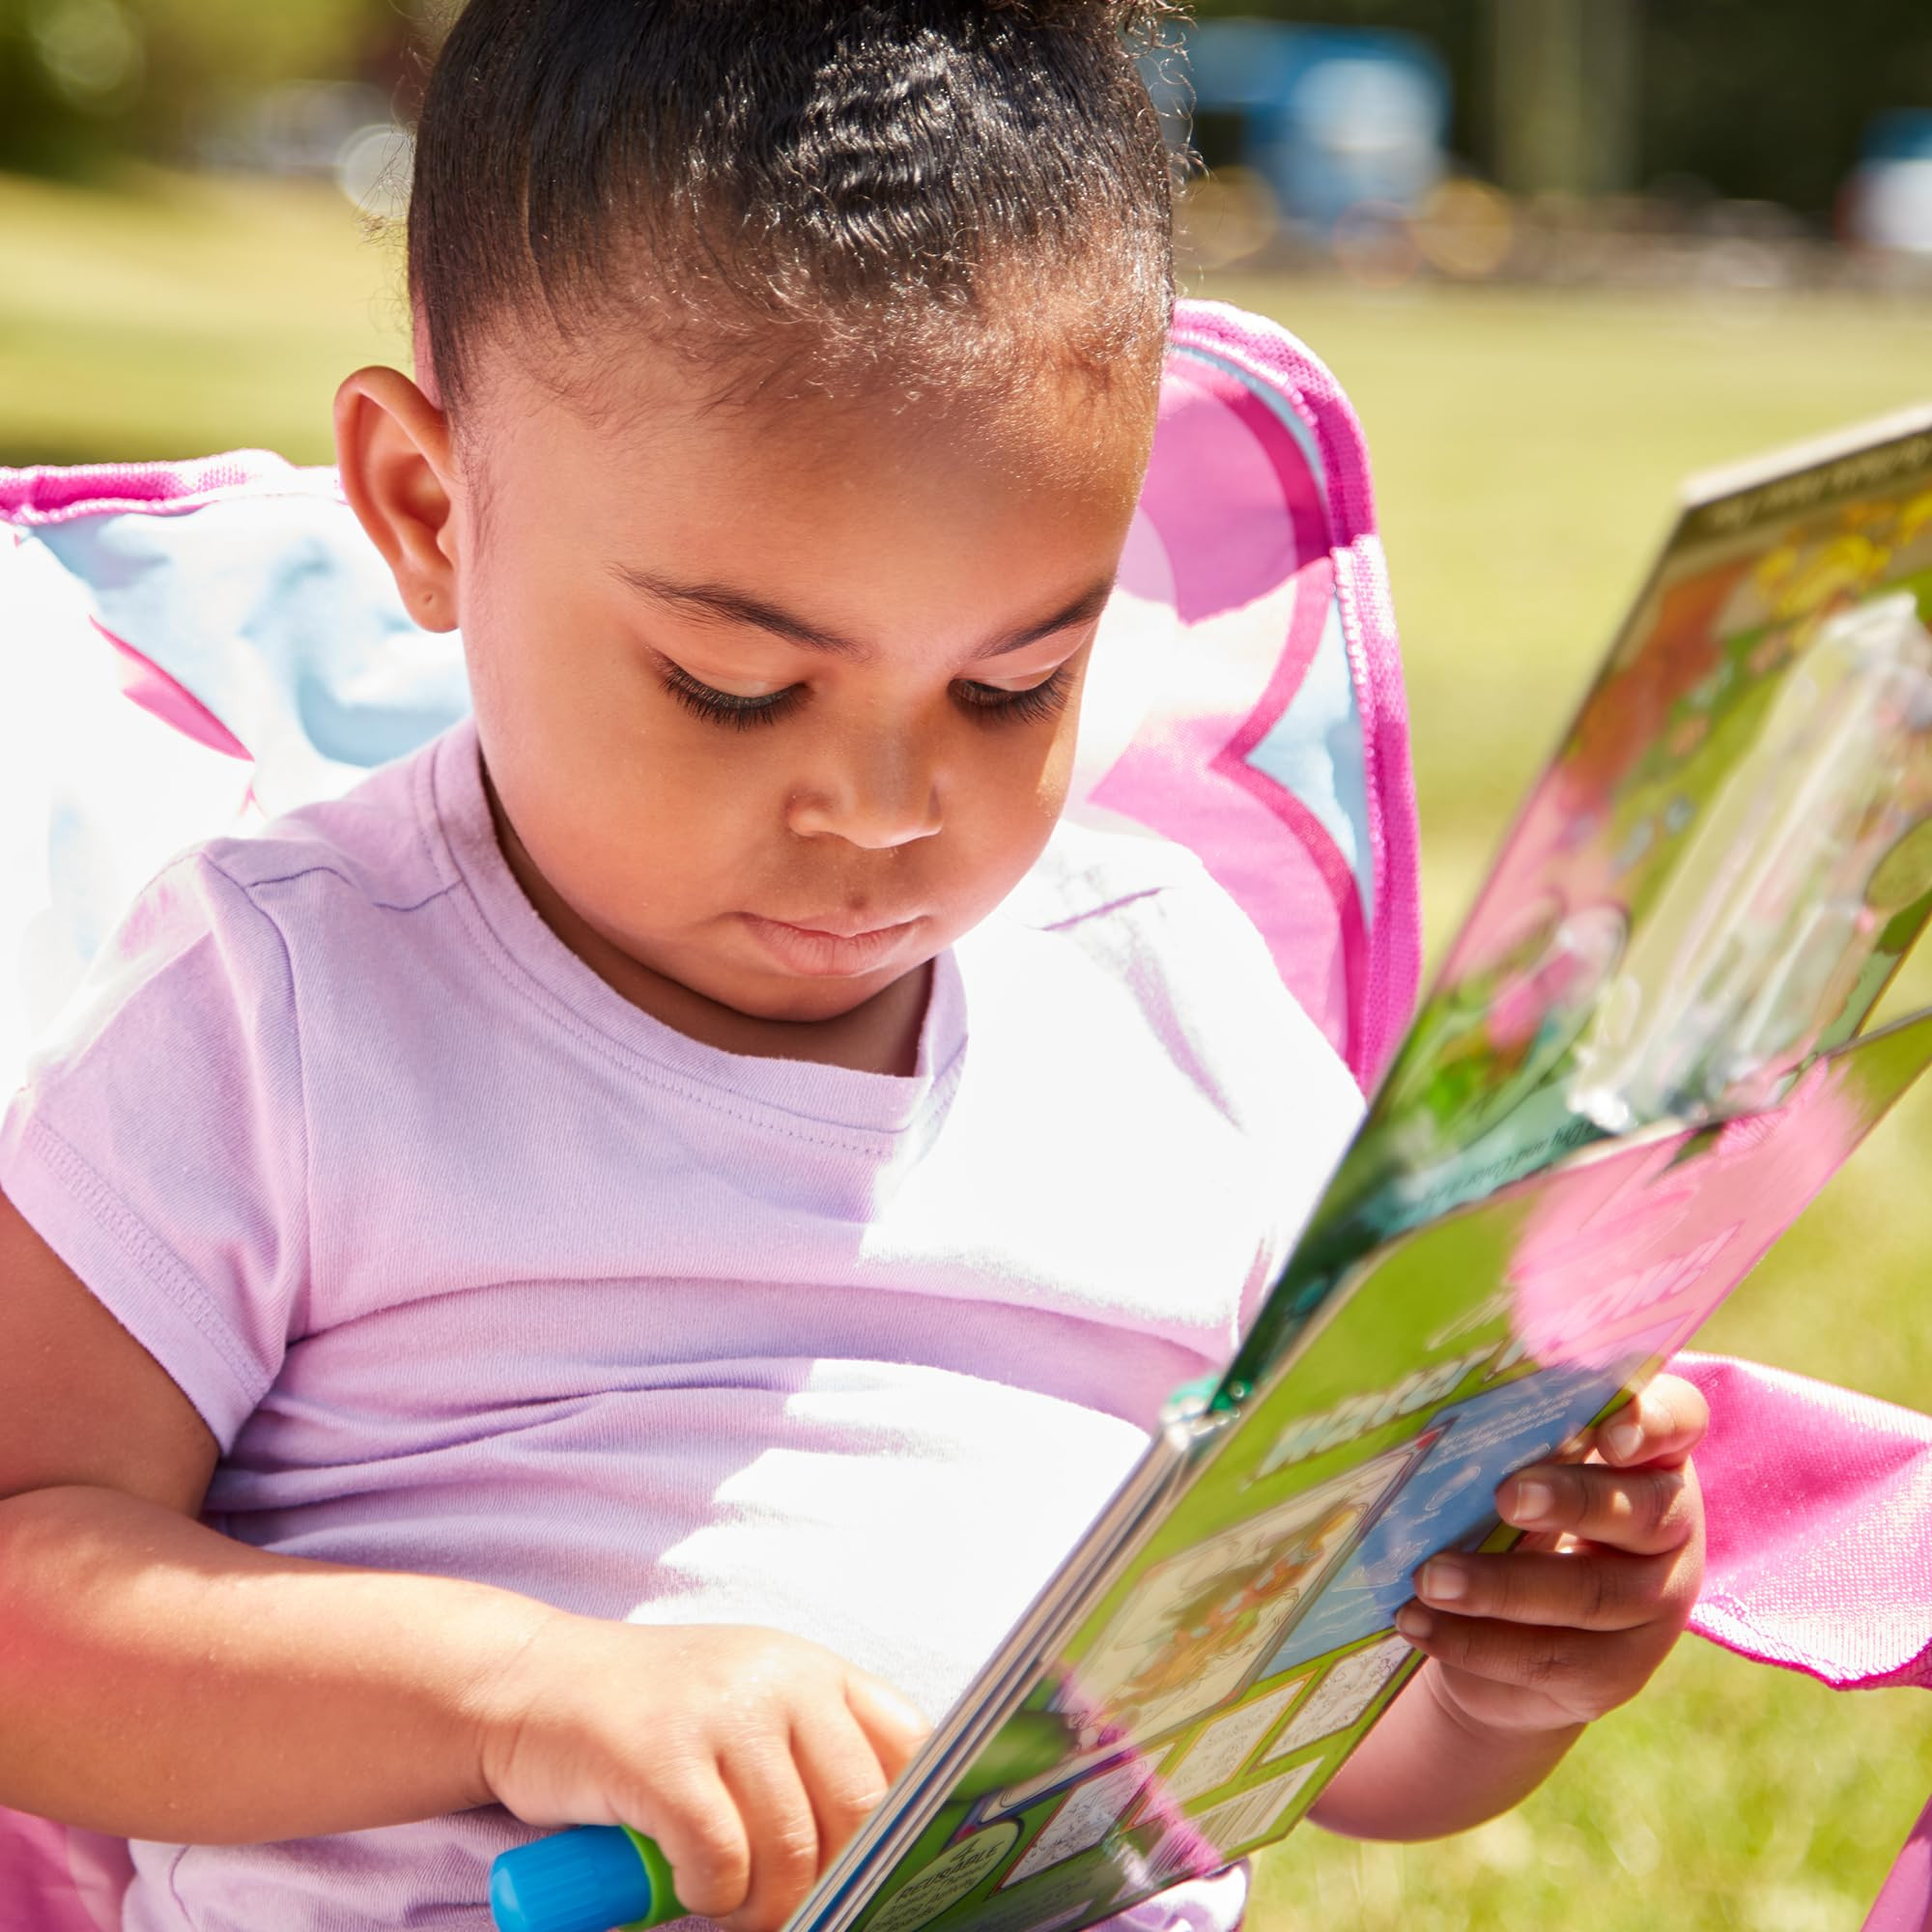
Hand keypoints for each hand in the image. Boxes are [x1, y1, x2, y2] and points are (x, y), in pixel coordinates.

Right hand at [470, 1615, 929, 1931]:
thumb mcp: (745, 1709)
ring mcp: (722, 1712)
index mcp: (813, 1669)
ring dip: (765, 1905)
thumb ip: (808, 1756)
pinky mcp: (663, 1755)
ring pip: (791, 1849)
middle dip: (836, 1883)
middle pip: (860, 1809)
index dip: (914, 1822)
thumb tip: (884, 1854)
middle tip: (795, 1911)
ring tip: (732, 1905)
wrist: (528, 1686)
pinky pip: (720, 1862)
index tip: (895, 1874)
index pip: (911, 1746)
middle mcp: (781, 1677)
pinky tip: (683, 1884)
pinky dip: (708, 1896)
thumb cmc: (646, 1720)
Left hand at [1394, 1373, 1707, 1736]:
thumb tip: (1436, 1423)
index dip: (1655, 1421)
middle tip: (1505, 1497)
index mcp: (1648, 1456)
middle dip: (1571, 1502)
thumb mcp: (1517, 1474)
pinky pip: (1551, 1659)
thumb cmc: (1514, 1521)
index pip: (1680, 1420)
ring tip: (1430, 1578)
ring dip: (1500, 1586)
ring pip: (1591, 1595)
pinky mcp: (1617, 1673)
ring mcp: (1655, 1606)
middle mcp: (1670, 1528)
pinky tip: (1417, 1620)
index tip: (1612, 1434)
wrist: (1514, 1642)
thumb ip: (1509, 1444)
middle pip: (1644, 1512)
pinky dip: (1473, 1641)